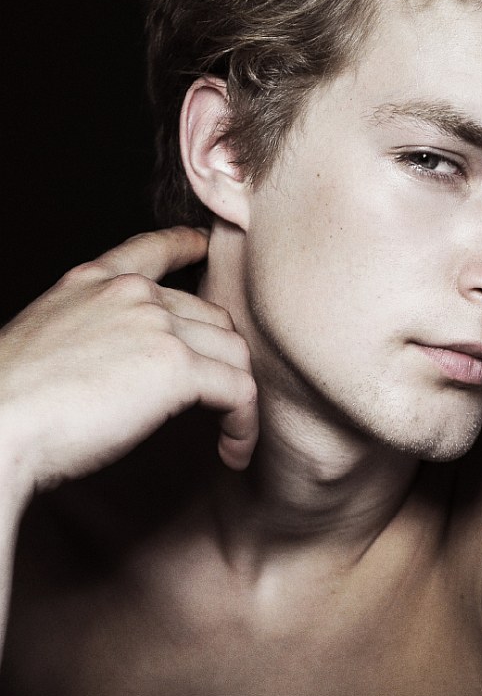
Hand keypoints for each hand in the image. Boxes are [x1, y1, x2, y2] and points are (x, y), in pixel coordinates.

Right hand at [0, 227, 257, 495]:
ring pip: (233, 353)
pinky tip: (233, 450)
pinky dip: (244, 425)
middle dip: (220, 358)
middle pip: (210, 317)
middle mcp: (131, 294)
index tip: (204, 245)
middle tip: (220, 398)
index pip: (151, 249)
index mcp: (92, 282)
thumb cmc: (10, 404)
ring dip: (238, 396)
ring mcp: (157, 325)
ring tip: (230, 434)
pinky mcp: (177, 367)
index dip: (186, 246)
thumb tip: (123, 367)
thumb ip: (93, 333)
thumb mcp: (47, 340)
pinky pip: (239, 390)